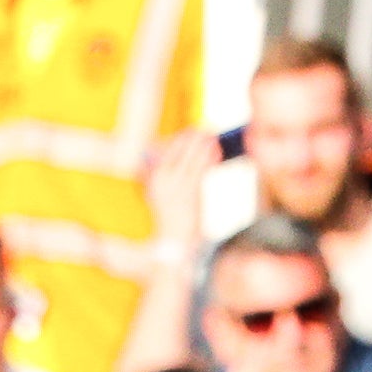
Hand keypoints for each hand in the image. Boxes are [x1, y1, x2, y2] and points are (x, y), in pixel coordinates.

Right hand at [146, 131, 215, 248]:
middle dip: (191, 140)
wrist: (175, 241)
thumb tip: (159, 154)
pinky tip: (217, 151)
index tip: (189, 133)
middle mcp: (163, 180)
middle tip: (204, 129)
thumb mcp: (159, 194)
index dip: (179, 142)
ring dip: (202, 146)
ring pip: (191, 160)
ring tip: (213, 135)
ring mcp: (177, 187)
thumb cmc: (171, 217)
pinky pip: (201, 172)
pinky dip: (209, 160)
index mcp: (154, 179)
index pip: (166, 153)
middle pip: (178, 152)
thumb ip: (161, 175)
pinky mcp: (192, 194)